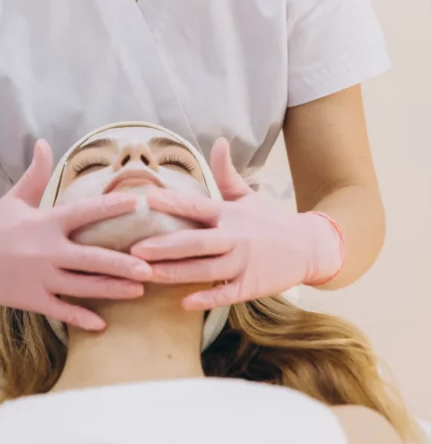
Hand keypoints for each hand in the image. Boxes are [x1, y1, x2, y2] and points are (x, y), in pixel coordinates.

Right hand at [0, 140, 153, 330]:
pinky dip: (81, 318)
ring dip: (112, 290)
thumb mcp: (15, 197)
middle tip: (150, 268)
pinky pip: (61, 310)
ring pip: (83, 287)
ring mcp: (40, 278)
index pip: (84, 212)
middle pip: (91, 258)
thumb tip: (44, 142)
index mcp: (45, 222)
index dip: (111, 207)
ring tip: (139, 291)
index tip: (138, 203)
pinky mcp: (32, 299)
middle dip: (122, 264)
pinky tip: (103, 325)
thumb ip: (35, 173)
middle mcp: (46, 251)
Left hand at [131, 138, 344, 309]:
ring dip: (175, 273)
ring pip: (205, 270)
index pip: (196, 205)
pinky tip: (185, 303)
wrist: (308, 247)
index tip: (147, 199)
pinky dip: (207, 298)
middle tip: (135, 249)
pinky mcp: (251, 286)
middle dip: (165, 246)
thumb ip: (226, 172)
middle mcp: (234, 237)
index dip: (172, 202)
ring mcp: (243, 263)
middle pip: (196, 242)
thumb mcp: (246, 195)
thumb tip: (218, 140)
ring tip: (147, 275)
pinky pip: (226, 294)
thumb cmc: (268, 220)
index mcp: (228, 213)